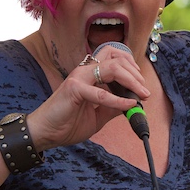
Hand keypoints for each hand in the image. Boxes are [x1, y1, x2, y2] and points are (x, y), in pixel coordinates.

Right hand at [26, 45, 149, 150]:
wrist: (45, 133)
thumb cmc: (67, 123)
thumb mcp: (98, 115)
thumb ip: (114, 107)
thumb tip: (134, 104)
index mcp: (89, 74)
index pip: (114, 56)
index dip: (132, 67)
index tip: (141, 85)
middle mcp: (84, 70)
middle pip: (116, 57)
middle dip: (135, 73)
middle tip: (144, 91)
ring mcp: (79, 77)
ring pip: (112, 67)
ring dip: (131, 80)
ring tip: (140, 95)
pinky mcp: (74, 89)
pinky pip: (102, 93)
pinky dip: (119, 99)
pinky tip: (129, 105)